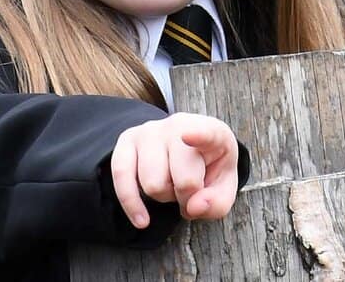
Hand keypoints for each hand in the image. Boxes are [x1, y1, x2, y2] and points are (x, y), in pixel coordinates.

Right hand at [109, 113, 241, 229]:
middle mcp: (180, 124)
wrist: (185, 152)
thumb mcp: (223, 189)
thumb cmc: (206, 171)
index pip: (208, 134)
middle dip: (186, 198)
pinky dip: (132, 204)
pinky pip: (122, 176)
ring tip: (171, 184)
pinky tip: (142, 220)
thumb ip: (215, 203)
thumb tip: (192, 207)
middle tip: (189, 191)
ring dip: (164, 197)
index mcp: (213, 133)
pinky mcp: (127, 140)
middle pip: (183, 180)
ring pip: (152, 184)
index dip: (199, 136)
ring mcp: (151, 130)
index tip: (187, 136)